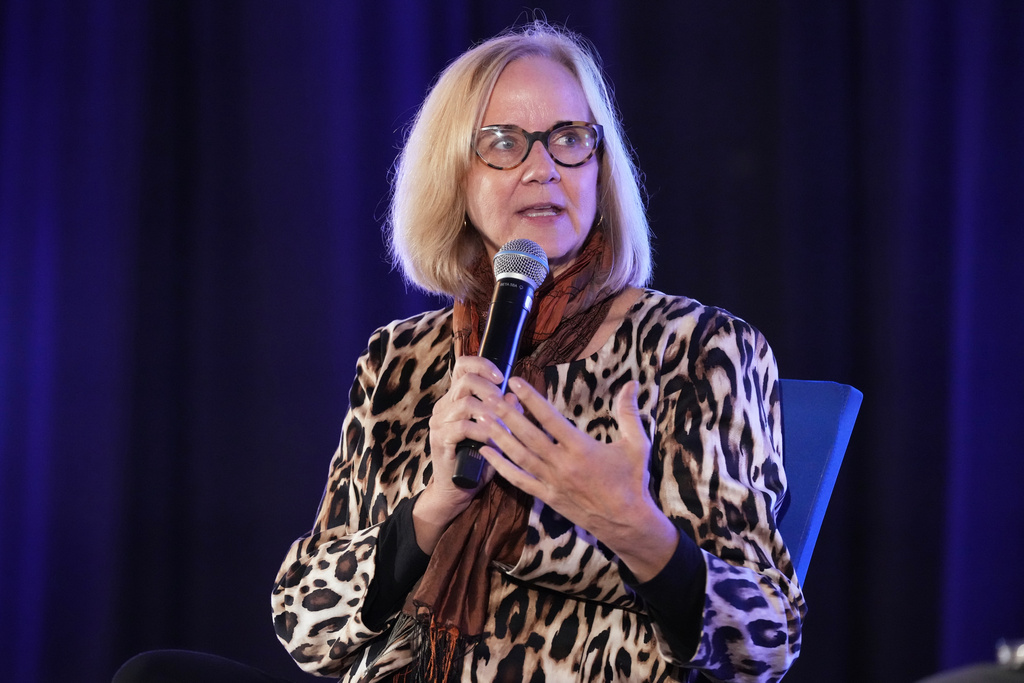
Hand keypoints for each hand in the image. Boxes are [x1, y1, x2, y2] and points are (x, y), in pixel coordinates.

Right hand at [414, 355, 519, 552]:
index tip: (501, 377)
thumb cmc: (479, 460)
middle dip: (490, 388)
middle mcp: (444, 406)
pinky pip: (461, 426)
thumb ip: (505, 414)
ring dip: (489, 411)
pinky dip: (481, 430)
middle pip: (465, 380)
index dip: (482, 365)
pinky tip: (493, 437)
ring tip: (503, 423)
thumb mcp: (496, 433)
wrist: (457, 489)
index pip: (462, 367)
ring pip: (464, 402)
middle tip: (505, 402)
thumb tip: (515, 396)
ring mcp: (439, 423)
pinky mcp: (440, 440)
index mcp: (455, 399)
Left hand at [479, 377, 677, 581]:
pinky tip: (485, 452)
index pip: (550, 418)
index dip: (530, 399)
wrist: (627, 523)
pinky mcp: (547, 497)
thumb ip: (629, 413)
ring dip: (498, 436)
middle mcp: (562, 464)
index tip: (515, 382)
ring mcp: (552, 482)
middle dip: (506, 414)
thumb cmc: (633, 481)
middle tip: (488, 396)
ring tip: (482, 417)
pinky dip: (500, 466)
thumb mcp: (637, 444)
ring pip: (519, 455)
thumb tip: (632, 383)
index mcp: (582, 448)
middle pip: (527, 435)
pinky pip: (519, 480)